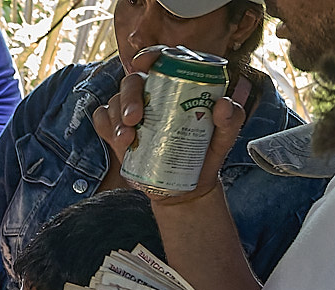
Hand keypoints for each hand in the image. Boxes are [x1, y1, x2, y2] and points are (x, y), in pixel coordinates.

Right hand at [94, 52, 251, 205]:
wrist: (185, 187)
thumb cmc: (206, 154)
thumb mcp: (225, 137)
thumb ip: (231, 119)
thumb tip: (223, 104)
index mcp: (176, 84)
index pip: (160, 60)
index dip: (149, 56)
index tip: (144, 64)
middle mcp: (151, 95)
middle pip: (131, 81)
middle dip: (129, 97)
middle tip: (134, 119)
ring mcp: (132, 113)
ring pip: (114, 101)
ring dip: (116, 118)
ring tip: (127, 140)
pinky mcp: (117, 132)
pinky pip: (102, 119)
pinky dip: (105, 126)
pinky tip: (118, 140)